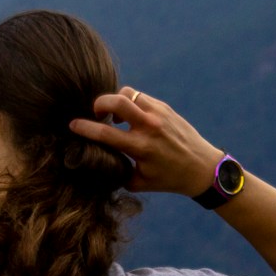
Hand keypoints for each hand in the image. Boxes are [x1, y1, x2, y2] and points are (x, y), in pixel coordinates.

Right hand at [69, 86, 223, 196]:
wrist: (202, 168)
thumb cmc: (169, 178)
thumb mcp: (140, 182)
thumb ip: (117, 172)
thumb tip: (98, 164)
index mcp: (141, 147)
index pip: (105, 133)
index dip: (84, 127)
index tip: (73, 125)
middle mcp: (149, 127)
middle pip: (117, 101)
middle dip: (99, 103)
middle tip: (96, 114)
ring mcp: (159, 114)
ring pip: (128, 93)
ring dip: (116, 101)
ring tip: (116, 117)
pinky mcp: (165, 108)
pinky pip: (140, 97)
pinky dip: (130, 103)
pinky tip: (131, 117)